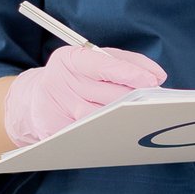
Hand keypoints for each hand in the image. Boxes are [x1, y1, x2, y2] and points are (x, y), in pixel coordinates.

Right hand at [2, 44, 165, 147]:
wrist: (37, 100)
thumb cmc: (76, 77)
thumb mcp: (94, 60)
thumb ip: (127, 62)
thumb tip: (157, 76)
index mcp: (70, 59)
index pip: (104, 65)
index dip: (130, 73)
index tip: (152, 81)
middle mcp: (61, 83)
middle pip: (108, 94)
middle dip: (134, 98)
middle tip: (155, 102)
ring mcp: (58, 109)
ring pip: (102, 117)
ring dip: (126, 117)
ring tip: (145, 117)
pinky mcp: (55, 132)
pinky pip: (90, 133)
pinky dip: (110, 131)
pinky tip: (124, 130)